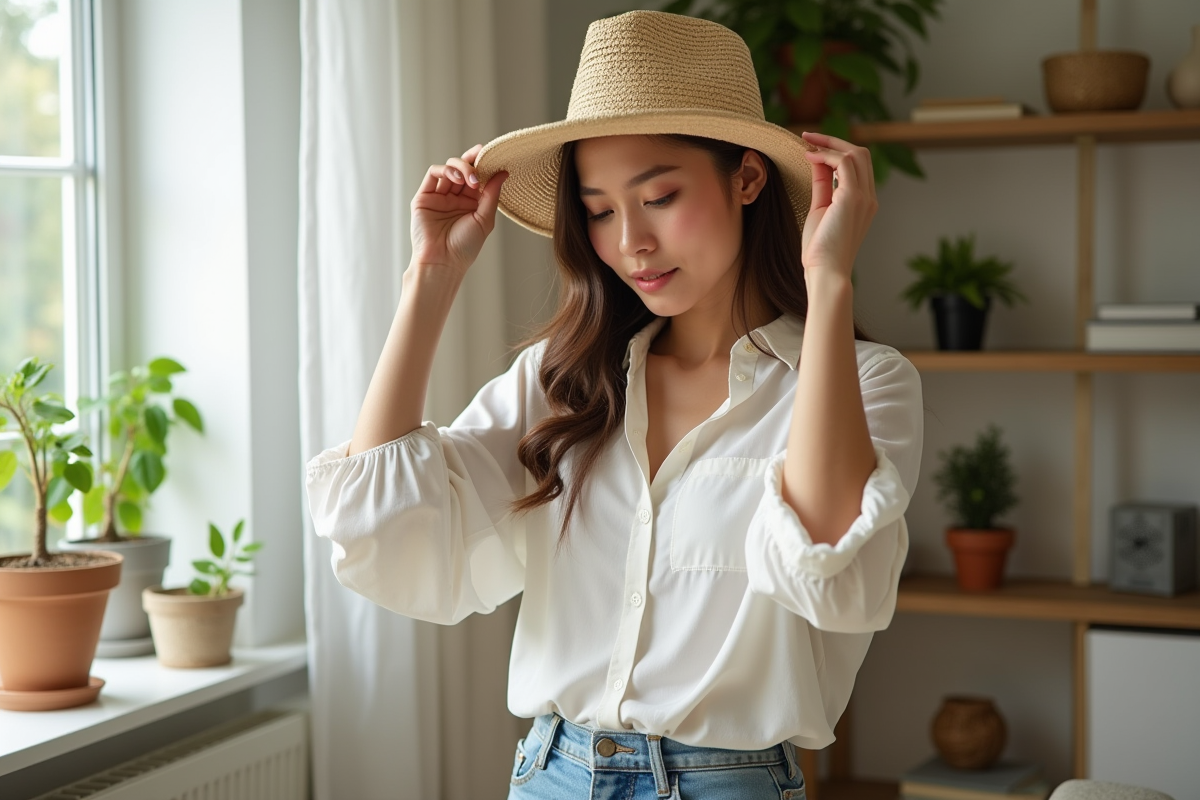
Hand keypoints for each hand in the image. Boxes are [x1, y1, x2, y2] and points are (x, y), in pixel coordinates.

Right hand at [410, 143, 508, 275]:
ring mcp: (439, 196)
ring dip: (461, 167)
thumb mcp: (484, 219)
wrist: (442, 262)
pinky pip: (433, 174)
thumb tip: (503, 172)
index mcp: (471, 203)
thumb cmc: (464, 247)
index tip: (492, 154)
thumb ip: (492, 194)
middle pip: (463, 169)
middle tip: (481, 162)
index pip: (477, 177)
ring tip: (470, 178)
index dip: (483, 164)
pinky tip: (457, 177)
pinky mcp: (424, 196)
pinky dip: (445, 170)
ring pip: (449, 169)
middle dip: (472, 161)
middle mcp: (455, 198)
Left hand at [799, 131, 878, 280]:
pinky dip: (826, 156)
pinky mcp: (853, 197)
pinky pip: (844, 163)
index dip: (835, 152)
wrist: (826, 271)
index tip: (812, 148)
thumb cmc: (820, 248)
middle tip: (808, 138)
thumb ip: (822, 184)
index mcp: (864, 201)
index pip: (857, 165)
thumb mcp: (821, 208)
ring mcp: (864, 197)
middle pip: (861, 154)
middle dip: (834, 142)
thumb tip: (817, 161)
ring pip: (856, 154)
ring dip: (829, 145)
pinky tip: (809, 157)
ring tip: (807, 146)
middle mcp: (869, 197)